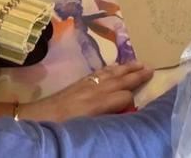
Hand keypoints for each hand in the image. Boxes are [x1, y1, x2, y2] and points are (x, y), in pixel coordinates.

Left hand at [18, 62, 152, 121]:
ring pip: (111, 72)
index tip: (144, 97)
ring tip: (140, 62)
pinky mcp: (79, 82)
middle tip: (151, 68)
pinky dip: (111, 68)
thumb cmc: (63, 127)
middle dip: (136, 74)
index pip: (123, 96)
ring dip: (126, 67)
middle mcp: (94, 91)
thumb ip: (106, 118)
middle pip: (120, 80)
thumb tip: (123, 112)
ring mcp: (86, 84)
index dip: (133, 97)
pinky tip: (116, 66)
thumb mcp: (87, 127)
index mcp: (97, 104)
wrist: (38, 119)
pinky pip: (100, 72)